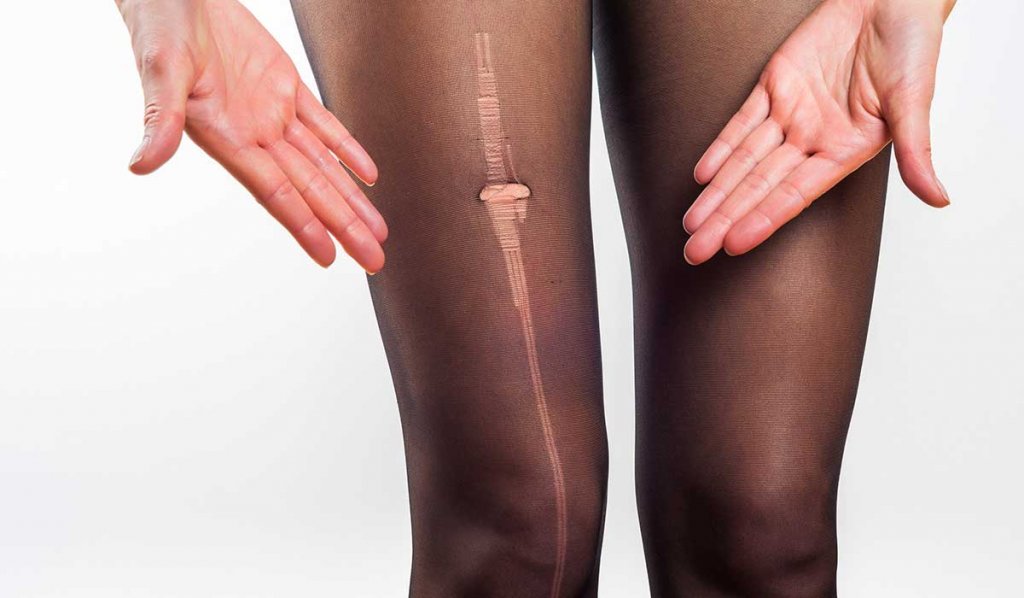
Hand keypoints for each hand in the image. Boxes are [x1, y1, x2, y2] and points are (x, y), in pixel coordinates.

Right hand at [116, 0, 386, 272]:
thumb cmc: (159, 22)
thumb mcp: (161, 67)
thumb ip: (161, 118)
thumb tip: (142, 163)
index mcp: (226, 137)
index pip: (275, 192)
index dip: (305, 225)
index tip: (329, 256)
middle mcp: (253, 133)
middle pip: (309, 190)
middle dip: (343, 226)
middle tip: (373, 258)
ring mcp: (270, 111)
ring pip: (322, 164)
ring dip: (350, 198)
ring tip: (376, 229)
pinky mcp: (283, 84)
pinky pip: (322, 124)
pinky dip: (345, 148)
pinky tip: (366, 175)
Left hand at [682, 0, 954, 265]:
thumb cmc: (912, 45)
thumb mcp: (915, 100)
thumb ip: (917, 151)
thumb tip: (938, 199)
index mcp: (844, 151)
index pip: (794, 194)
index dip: (763, 218)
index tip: (733, 244)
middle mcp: (813, 139)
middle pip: (759, 186)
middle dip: (726, 218)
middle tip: (695, 251)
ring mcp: (791, 114)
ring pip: (744, 160)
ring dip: (716, 191)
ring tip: (690, 224)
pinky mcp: (776, 85)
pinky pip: (742, 122)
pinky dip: (721, 147)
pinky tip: (702, 175)